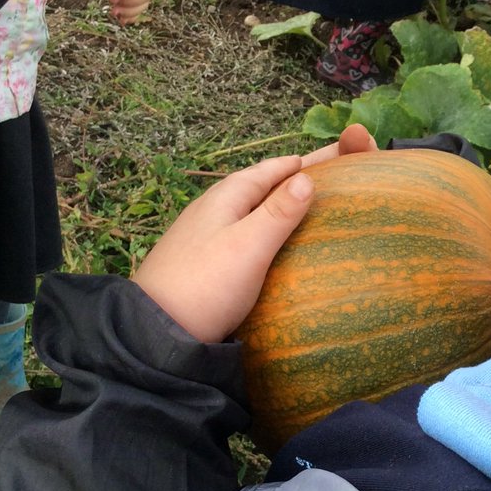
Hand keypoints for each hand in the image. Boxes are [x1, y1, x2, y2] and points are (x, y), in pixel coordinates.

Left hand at [132, 126, 376, 341]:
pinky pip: (241, 233)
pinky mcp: (202, 260)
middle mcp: (213, 209)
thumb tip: (307, 178)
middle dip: (291, 181)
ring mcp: (204, 234)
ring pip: (248, 210)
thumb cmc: (206, 284)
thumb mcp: (249, 246)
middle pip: (259, 186)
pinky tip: (271, 244)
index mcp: (226, 196)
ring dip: (276, 205)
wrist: (157, 333)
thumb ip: (279, 213)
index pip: (271, 169)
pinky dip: (263, 229)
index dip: (302, 162)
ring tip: (304, 209)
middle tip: (325, 180)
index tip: (333, 157)